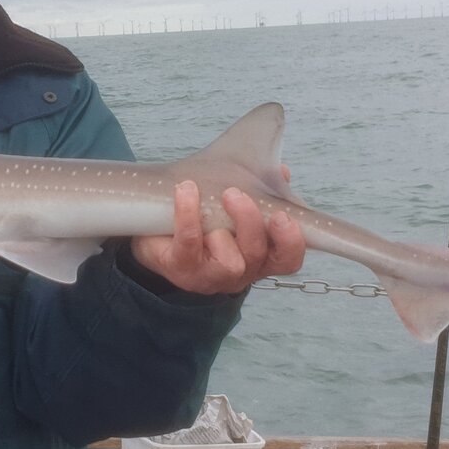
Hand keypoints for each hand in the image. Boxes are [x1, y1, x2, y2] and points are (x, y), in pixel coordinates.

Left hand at [130, 181, 305, 295]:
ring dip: (221, 228)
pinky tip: (186, 190)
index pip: (287, 259)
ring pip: (229, 262)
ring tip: (214, 196)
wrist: (158, 229)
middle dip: (250, 222)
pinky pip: (189, 244)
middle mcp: (241, 271)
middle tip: (235, 194)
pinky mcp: (181, 269)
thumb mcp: (237, 201)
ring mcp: (211, 276)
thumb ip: (263, 189)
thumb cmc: (206, 217)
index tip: (283, 216)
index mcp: (261, 256)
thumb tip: (282, 172)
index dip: (291, 242)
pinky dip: (188, 215)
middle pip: (257, 255)